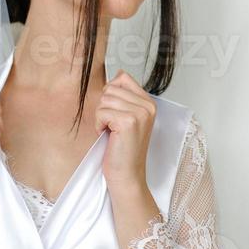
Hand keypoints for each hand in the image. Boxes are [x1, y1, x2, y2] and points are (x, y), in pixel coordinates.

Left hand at [96, 69, 155, 193]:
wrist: (127, 175)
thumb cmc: (123, 150)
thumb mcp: (128, 118)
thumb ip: (124, 97)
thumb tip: (118, 73)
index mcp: (149, 103)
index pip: (123, 78)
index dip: (111, 94)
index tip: (114, 113)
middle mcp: (148, 106)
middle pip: (111, 88)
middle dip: (104, 107)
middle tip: (112, 126)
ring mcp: (140, 113)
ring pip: (105, 100)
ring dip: (101, 117)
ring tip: (111, 131)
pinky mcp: (128, 122)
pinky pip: (101, 112)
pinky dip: (99, 125)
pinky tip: (109, 136)